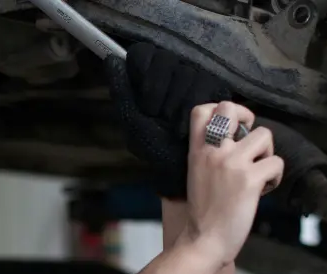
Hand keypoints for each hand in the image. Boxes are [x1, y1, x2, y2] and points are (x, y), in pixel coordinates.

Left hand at [104, 43, 232, 199]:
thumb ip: (121, 91)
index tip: (145, 100)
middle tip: (158, 116)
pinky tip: (185, 124)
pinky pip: (204, 82)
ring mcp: (193, 77)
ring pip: (185, 72)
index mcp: (146, 78)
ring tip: (172, 123)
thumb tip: (112, 59)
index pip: (143, 54)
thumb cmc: (155, 146)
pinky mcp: (214, 87)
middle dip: (159, 93)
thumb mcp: (132, 121)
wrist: (182, 167)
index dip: (143, 75)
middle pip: (165, 60)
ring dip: (175, 103)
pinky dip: (191, 108)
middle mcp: (170, 73)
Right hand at [180, 102, 283, 265]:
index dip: (223, 109)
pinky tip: (263, 191)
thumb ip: (211, 154)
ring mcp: (232, 164)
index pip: (202, 110)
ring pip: (265, 135)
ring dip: (267, 154)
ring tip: (258, 174)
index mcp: (197, 151)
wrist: (204, 241)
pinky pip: (277, 163)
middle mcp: (214, 152)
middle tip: (251, 142)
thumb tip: (237, 138)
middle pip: (231, 108)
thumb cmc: (204, 212)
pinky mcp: (250, 179)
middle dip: (248, 119)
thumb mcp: (197, 175)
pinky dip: (275, 178)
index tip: (233, 126)